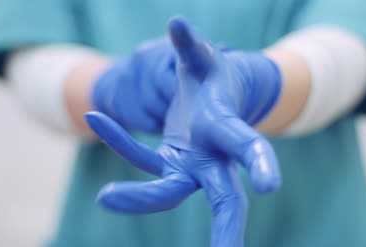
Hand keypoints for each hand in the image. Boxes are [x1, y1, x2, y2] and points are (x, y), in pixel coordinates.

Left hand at [85, 16, 281, 246]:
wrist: (217, 98)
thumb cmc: (215, 80)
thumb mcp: (205, 61)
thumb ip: (192, 46)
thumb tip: (175, 22)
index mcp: (228, 132)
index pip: (247, 148)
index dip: (258, 163)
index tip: (269, 186)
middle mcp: (214, 158)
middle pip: (224, 198)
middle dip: (226, 229)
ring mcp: (192, 165)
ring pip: (171, 192)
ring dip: (141, 198)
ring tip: (105, 197)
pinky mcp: (172, 164)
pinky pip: (142, 158)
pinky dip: (121, 140)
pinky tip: (95, 116)